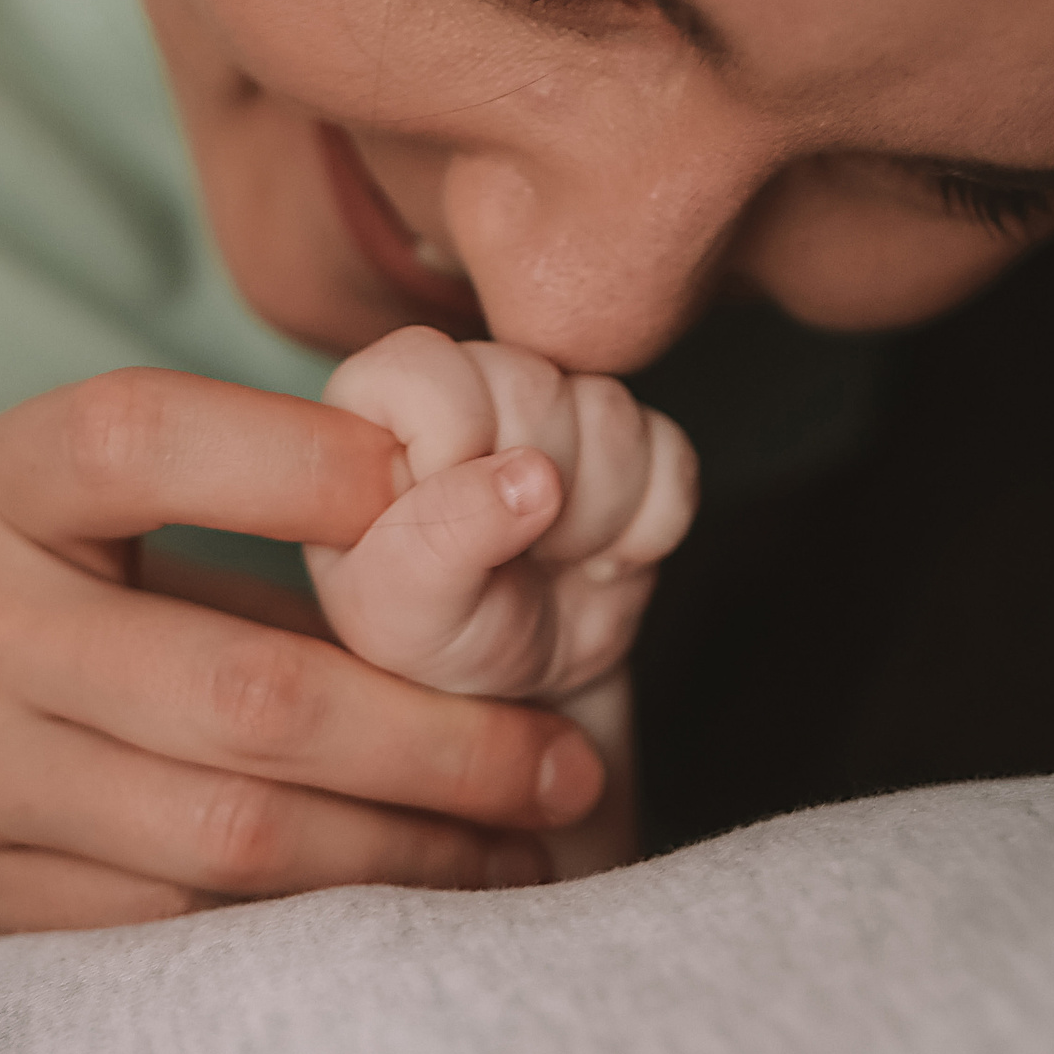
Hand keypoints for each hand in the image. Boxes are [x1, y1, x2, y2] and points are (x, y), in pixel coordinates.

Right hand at [0, 369, 604, 969]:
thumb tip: (453, 555)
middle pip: (243, 697)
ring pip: (224, 845)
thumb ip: (210, 518)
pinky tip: (398, 922)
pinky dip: (300, 933)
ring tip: (525, 858)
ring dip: (404, 862)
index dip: (313, 465)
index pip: (143, 439)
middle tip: (569, 767)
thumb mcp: (20, 500)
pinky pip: (166, 934)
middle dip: (443, 744)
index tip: (481, 499)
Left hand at [304, 327, 697, 701]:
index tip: (448, 524)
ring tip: (549, 559)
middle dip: (533, 492)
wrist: (522, 684)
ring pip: (611, 414)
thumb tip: (532, 475)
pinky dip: (650, 527)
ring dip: (593, 517)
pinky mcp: (634, 438)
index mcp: (380, 405)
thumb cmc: (435, 634)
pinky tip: (603, 557)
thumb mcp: (404, 610)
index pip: (427, 368)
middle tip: (507, 554)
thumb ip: (442, 538)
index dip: (454, 447)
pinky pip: (672, 453)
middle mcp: (470, 385)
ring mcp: (558, 404)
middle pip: (533, 382)